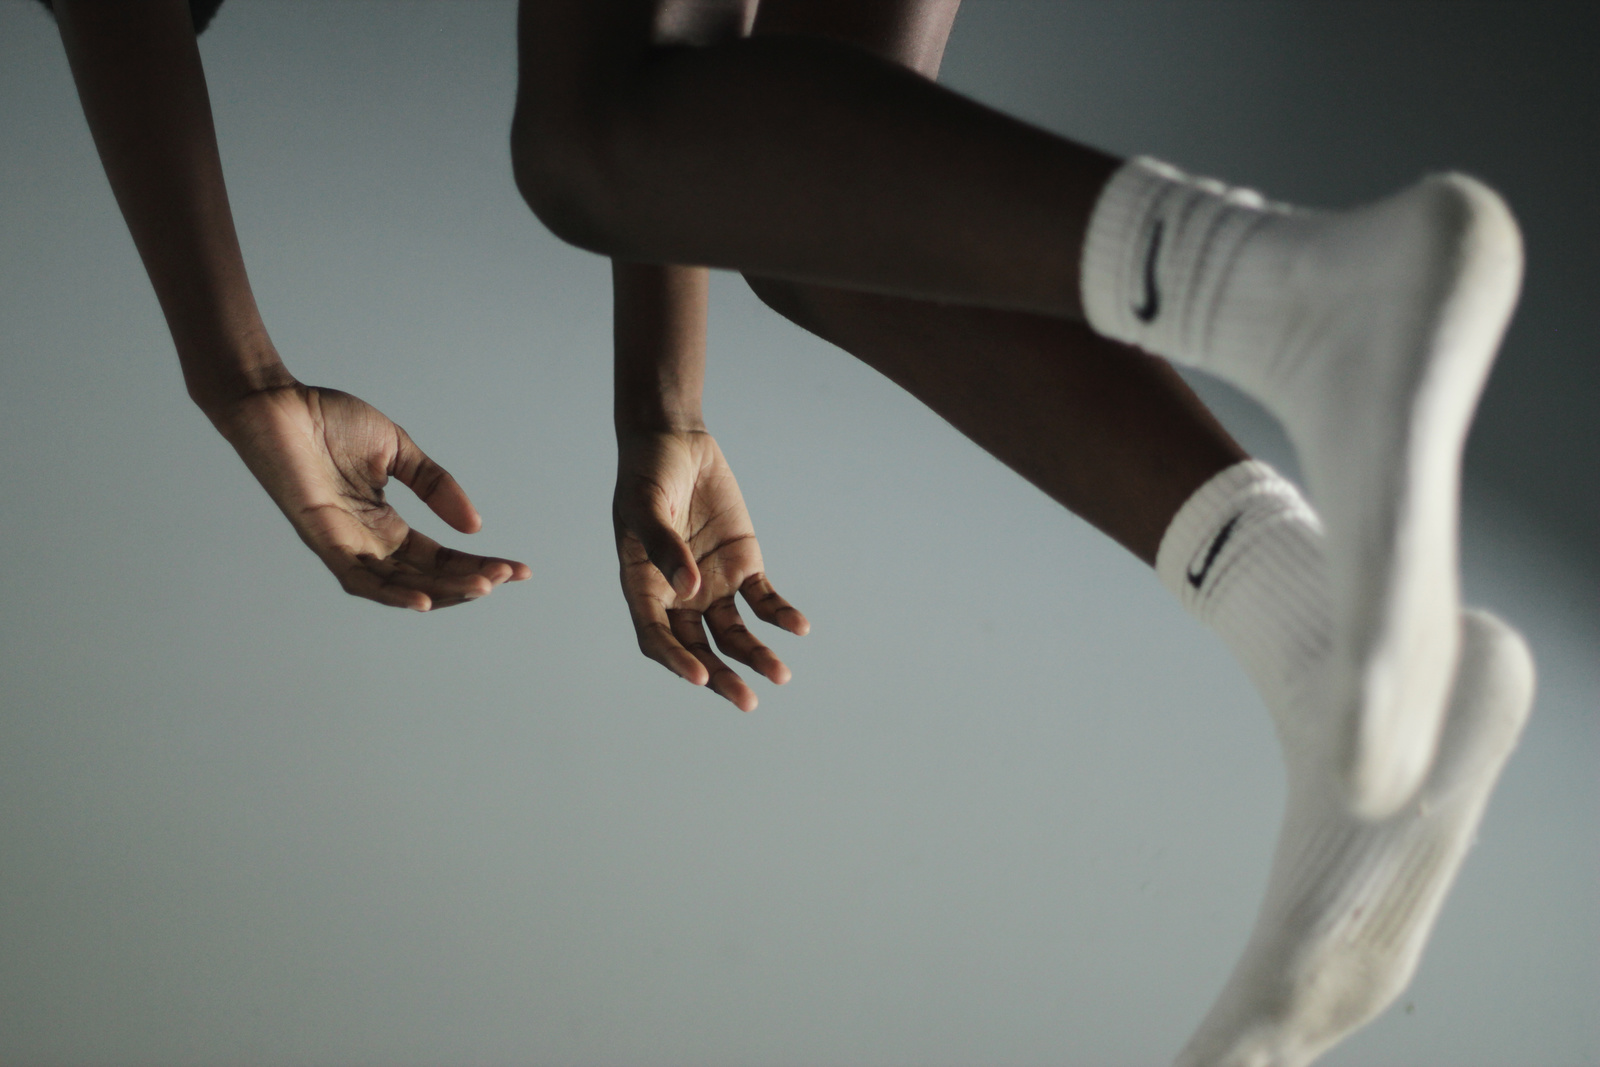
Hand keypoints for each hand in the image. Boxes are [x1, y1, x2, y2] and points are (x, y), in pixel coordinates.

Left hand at [208, 383, 530, 610]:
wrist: (273, 401)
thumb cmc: (326, 420)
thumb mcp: (396, 449)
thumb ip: (434, 484)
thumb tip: (474, 526)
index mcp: (383, 523)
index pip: (439, 557)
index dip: (479, 564)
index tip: (520, 569)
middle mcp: (365, 542)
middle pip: (427, 577)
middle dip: (470, 581)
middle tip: (507, 576)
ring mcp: (343, 544)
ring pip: (398, 586)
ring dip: (442, 592)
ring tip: (481, 587)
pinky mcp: (320, 537)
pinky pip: (358, 578)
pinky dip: (392, 594)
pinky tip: (425, 600)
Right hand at [614, 429, 807, 709]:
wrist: (674, 441)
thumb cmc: (647, 474)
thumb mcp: (646, 505)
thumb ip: (664, 546)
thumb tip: (689, 589)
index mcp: (644, 588)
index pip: (657, 638)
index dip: (677, 661)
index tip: (701, 676)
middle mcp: (678, 595)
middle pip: (699, 648)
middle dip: (722, 676)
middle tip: (746, 700)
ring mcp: (712, 583)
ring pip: (734, 633)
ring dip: (755, 655)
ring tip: (779, 675)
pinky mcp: (743, 564)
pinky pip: (763, 599)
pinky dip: (780, 615)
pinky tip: (798, 627)